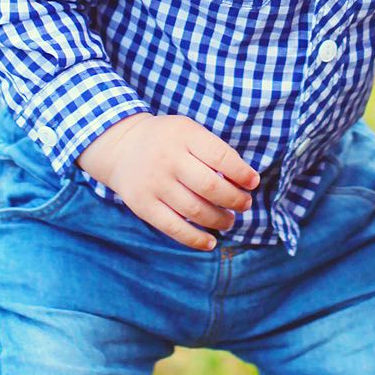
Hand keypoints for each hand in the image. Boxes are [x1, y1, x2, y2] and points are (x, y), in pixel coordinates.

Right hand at [79, 115, 257, 250]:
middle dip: (234, 199)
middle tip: (244, 205)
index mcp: (184, 135)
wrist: (121, 147)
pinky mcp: (143, 205)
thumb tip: (244, 181)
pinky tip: (211, 242)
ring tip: (229, 220)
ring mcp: (154, 183)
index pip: (220, 156)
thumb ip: (214, 151)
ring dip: (219, 220)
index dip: (241, 173)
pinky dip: (195, 239)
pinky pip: (173, 228)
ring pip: (194, 210)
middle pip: (209, 186)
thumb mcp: (188, 131)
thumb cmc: (167, 141)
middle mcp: (168, 159)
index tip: (253, 183)